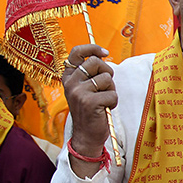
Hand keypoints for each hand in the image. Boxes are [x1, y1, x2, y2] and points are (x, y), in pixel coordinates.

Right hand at [62, 44, 116, 170]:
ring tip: (103, 100)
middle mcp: (70, 82)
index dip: (92, 48)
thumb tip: (101, 55)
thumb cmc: (91, 109)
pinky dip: (113, 102)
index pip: (76, 52)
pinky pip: (112, 94)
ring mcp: (78, 91)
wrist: (86, 134)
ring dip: (111, 90)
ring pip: (107, 78)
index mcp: (68, 76)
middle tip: (106, 86)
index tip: (104, 52)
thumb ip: (90, 73)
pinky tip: (104, 109)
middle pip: (96, 62)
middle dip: (108, 72)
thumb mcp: (86, 88)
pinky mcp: (89, 102)